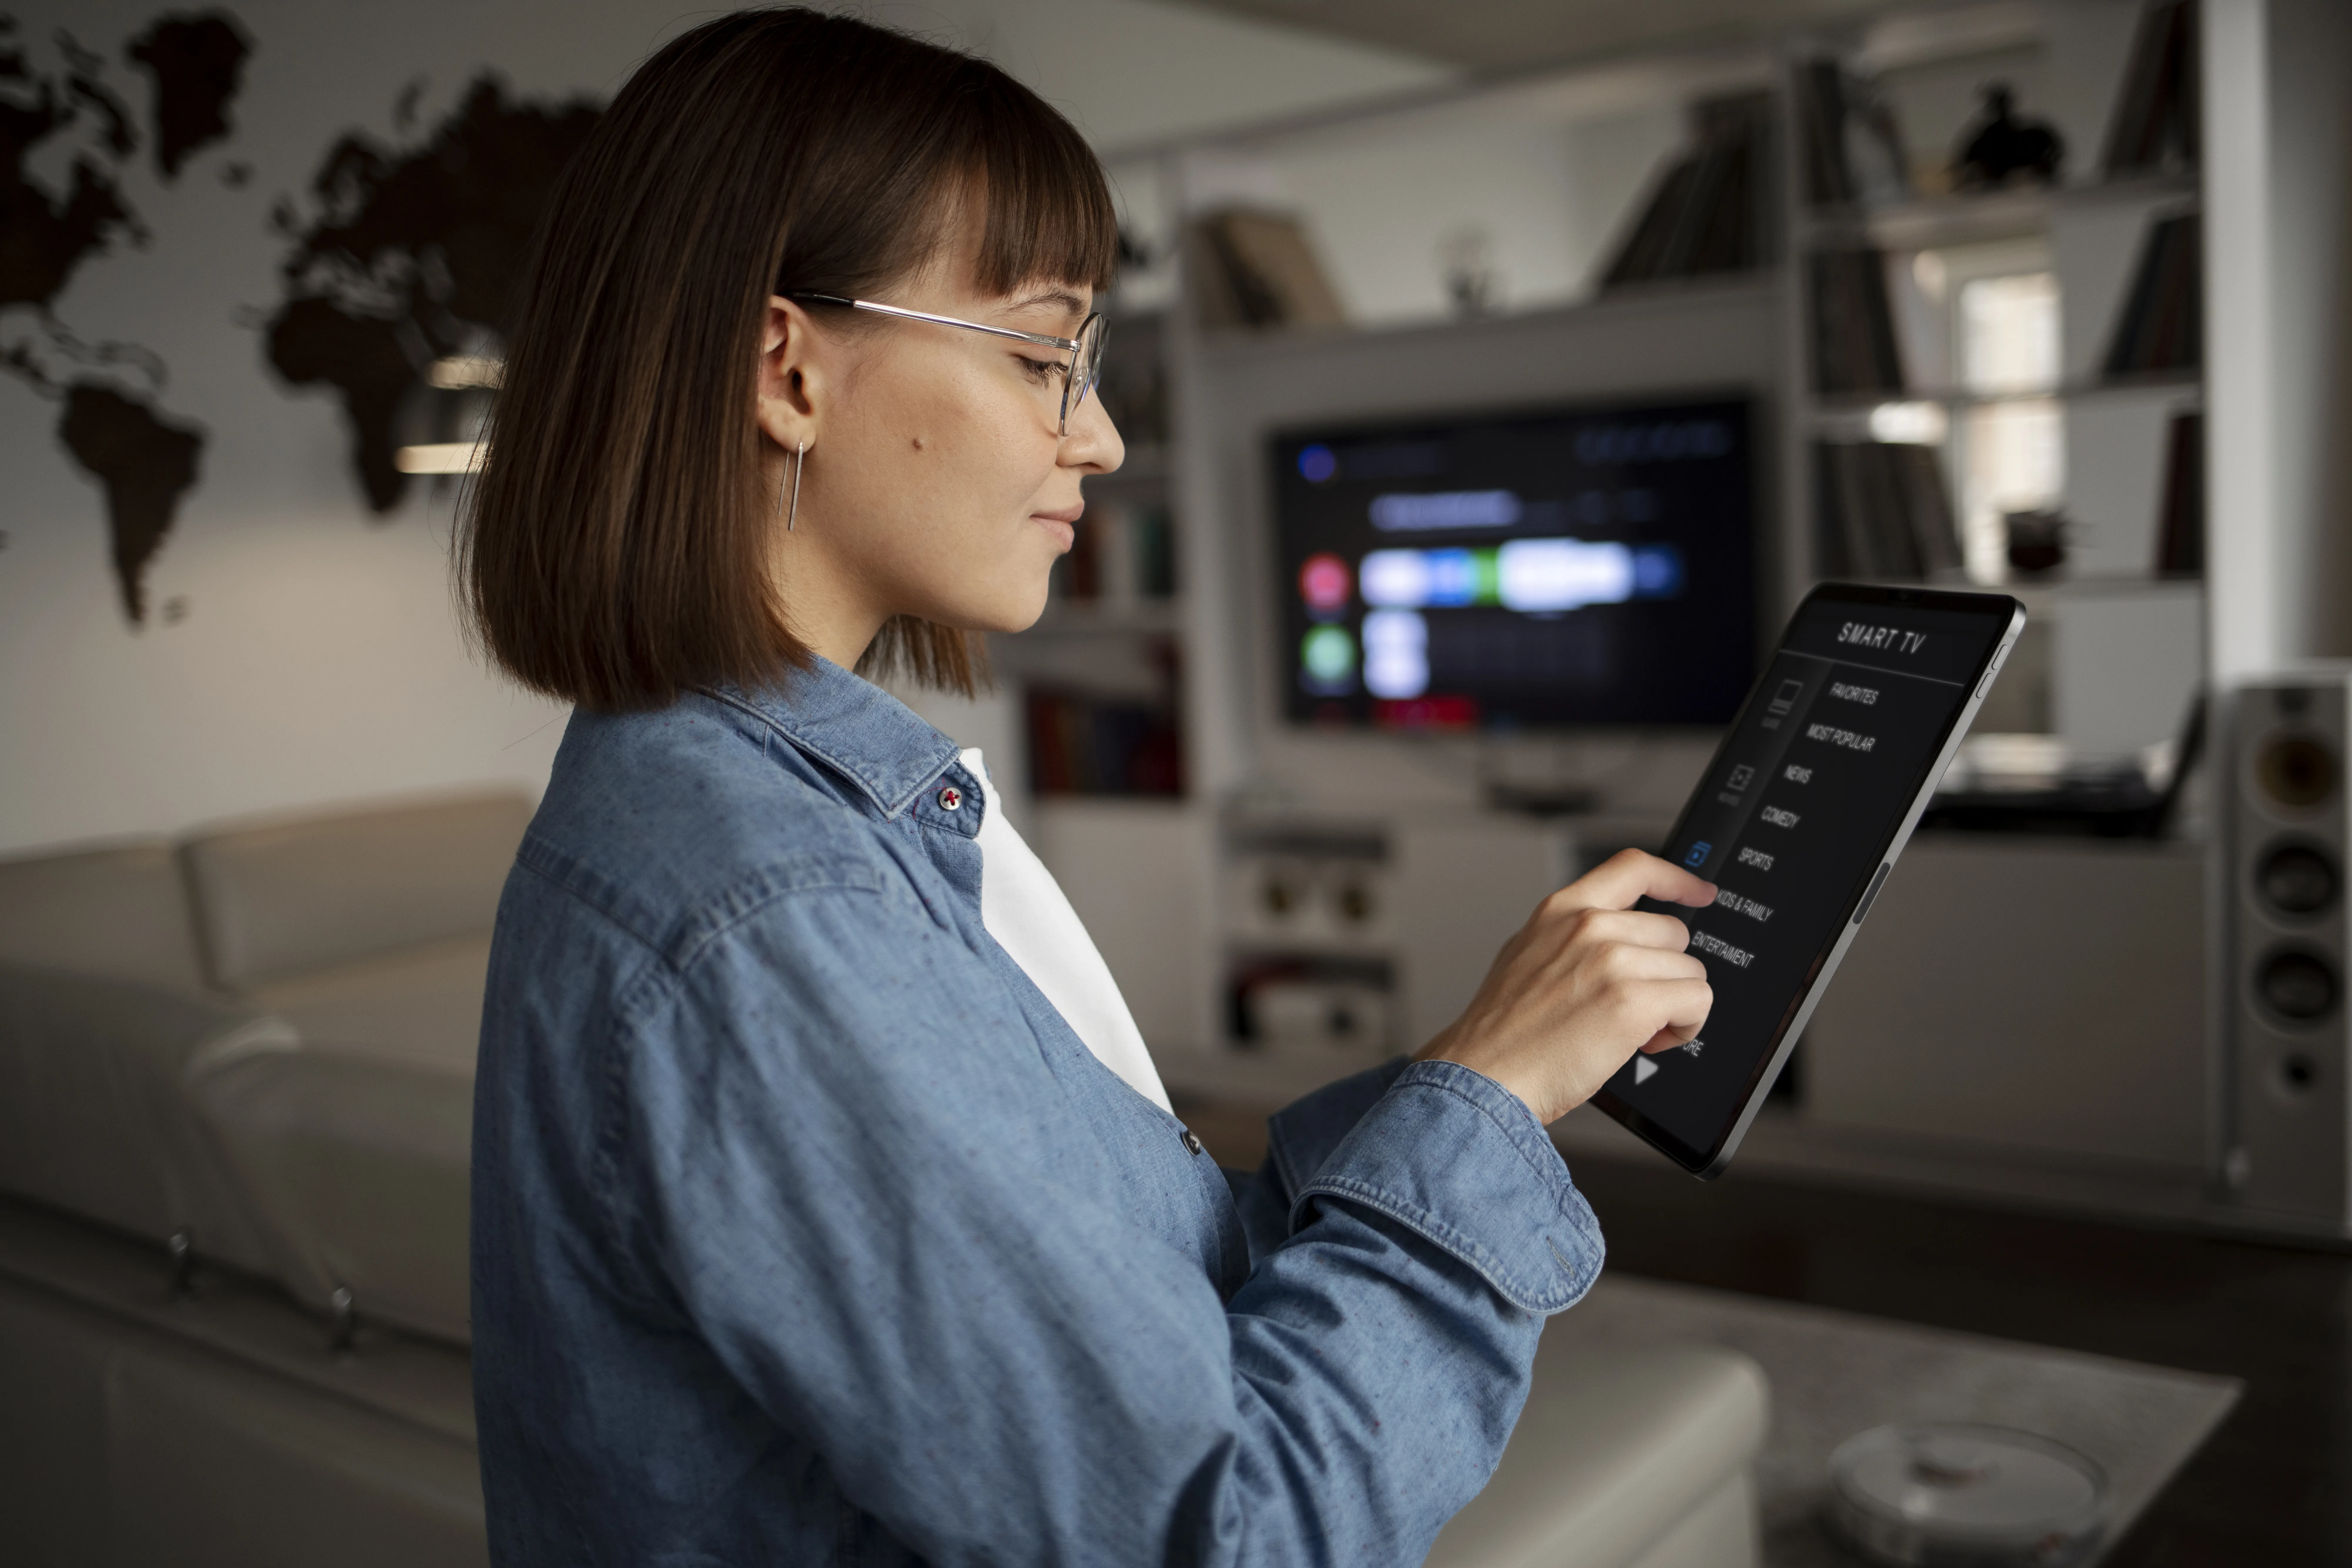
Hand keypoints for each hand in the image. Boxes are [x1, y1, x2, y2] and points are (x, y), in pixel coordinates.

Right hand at [1415, 848, 1715, 1125]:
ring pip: (1689, 970)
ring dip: (1673, 1005)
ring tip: (1635, 1029)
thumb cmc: (1503, 1031)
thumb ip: (1569, 937)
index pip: (1634, 868)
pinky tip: (1649, 1041)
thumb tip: (1615, 941)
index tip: (1699, 892)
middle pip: (1673, 933)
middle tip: (1632, 1005)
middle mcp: (1589, 927)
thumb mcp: (1525, 955)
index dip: (1677, 878)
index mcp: (1561, 910)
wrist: (1485, 1074)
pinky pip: (1696, 1002)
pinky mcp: (1633, 1002)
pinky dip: (1685, 1028)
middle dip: (1663, 974)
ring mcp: (1612, 961)